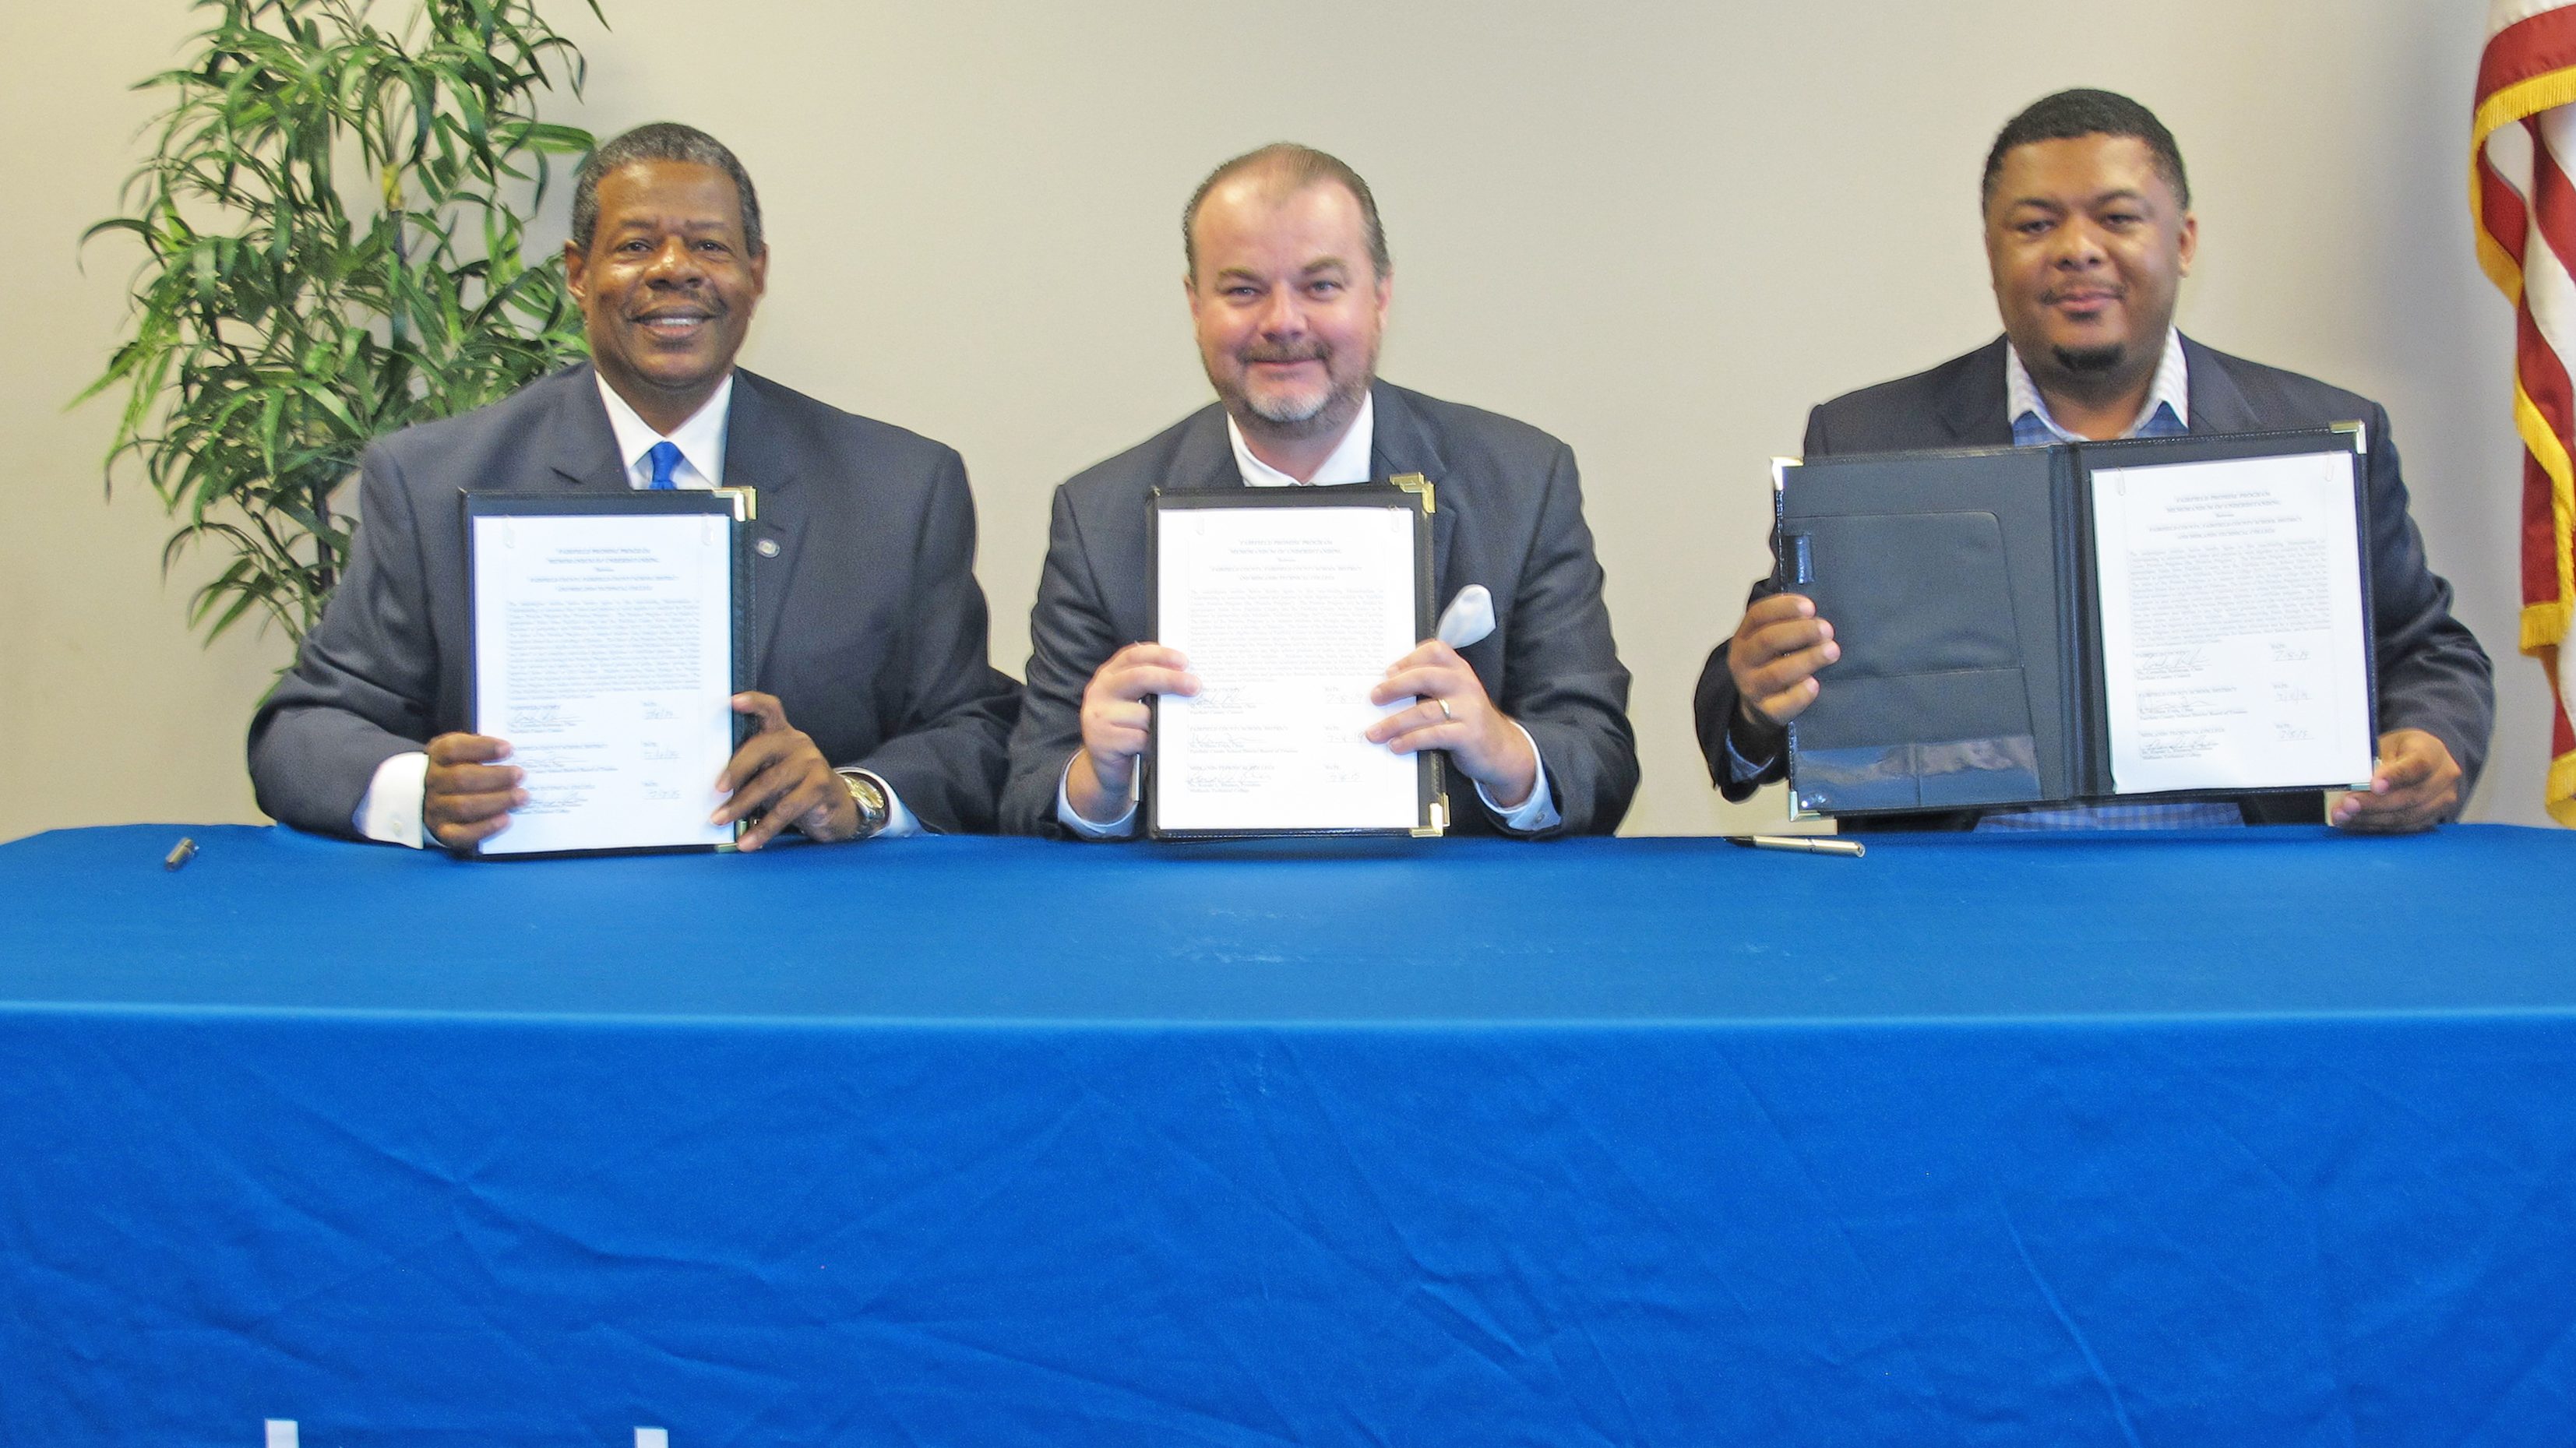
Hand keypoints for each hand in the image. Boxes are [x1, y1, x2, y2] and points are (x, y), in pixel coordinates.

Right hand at [424, 732, 524, 850]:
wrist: (432, 797)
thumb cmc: (457, 769)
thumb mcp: (464, 752)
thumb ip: (483, 749)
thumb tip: (511, 752)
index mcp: (437, 756)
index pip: (453, 748)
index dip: (481, 747)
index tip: (508, 749)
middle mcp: (433, 781)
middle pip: (461, 778)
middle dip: (495, 777)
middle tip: (520, 775)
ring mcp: (436, 808)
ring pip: (464, 806)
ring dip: (497, 801)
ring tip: (521, 797)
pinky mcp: (443, 830)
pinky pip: (462, 833)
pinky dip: (486, 827)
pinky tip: (506, 819)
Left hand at [715, 692, 854, 850]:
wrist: (836, 810)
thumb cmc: (793, 789)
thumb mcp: (772, 774)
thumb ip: (751, 771)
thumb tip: (713, 788)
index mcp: (782, 734)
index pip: (770, 709)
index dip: (753, 702)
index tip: (732, 702)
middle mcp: (798, 743)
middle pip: (762, 747)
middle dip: (735, 770)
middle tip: (716, 790)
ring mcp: (812, 763)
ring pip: (771, 782)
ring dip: (741, 805)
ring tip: (720, 820)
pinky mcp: (821, 786)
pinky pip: (786, 808)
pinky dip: (764, 828)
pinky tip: (749, 841)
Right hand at [1068, 643, 1197, 823]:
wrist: (1106, 768)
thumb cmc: (1128, 731)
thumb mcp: (1134, 703)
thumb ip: (1151, 687)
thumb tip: (1188, 678)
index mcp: (1110, 676)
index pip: (1134, 655)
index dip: (1160, 655)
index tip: (1184, 661)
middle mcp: (1100, 691)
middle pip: (1139, 677)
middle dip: (1171, 679)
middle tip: (1195, 686)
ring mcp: (1098, 716)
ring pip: (1143, 713)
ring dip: (1162, 724)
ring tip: (1165, 733)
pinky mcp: (1102, 741)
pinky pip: (1139, 738)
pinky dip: (1151, 743)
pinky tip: (1152, 747)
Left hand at [1366, 640, 1538, 806]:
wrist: (1502, 751)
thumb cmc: (1468, 722)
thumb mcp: (1455, 698)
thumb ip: (1430, 689)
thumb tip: (1386, 694)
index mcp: (1460, 671)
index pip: (1435, 651)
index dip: (1409, 659)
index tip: (1388, 671)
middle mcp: (1466, 685)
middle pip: (1425, 677)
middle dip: (1395, 687)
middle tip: (1374, 698)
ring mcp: (1469, 710)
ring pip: (1424, 711)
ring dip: (1394, 723)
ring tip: (1375, 732)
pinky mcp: (1469, 735)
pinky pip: (1433, 735)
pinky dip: (1410, 740)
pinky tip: (1396, 745)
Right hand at [1728, 592, 1839, 731]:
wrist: (1759, 705)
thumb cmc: (1774, 661)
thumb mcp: (1771, 638)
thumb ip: (1787, 621)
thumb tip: (1818, 604)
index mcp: (1744, 636)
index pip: (1758, 615)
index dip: (1783, 607)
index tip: (1810, 607)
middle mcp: (1743, 660)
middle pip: (1767, 641)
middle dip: (1800, 632)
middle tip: (1827, 629)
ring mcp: (1752, 687)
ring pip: (1776, 673)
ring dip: (1807, 659)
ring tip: (1832, 651)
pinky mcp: (1767, 711)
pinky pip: (1782, 704)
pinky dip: (1800, 695)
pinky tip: (1815, 684)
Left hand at [2331, 728, 2461, 833]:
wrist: (2418, 759)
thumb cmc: (2399, 750)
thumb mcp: (2387, 745)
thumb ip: (2375, 762)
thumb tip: (2355, 781)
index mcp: (2433, 751)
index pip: (2418, 766)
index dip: (2396, 777)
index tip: (2374, 785)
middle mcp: (2444, 777)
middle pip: (2411, 796)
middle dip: (2375, 803)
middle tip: (2347, 805)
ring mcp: (2441, 801)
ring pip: (2406, 816)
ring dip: (2371, 818)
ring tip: (2344, 816)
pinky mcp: (2431, 818)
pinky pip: (2402, 827)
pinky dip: (2376, 825)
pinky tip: (2355, 822)